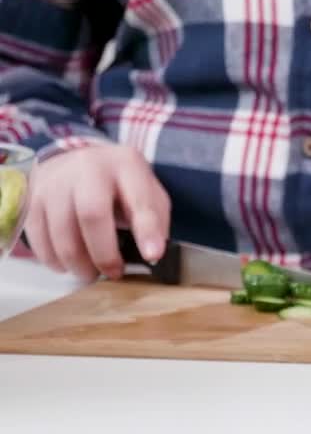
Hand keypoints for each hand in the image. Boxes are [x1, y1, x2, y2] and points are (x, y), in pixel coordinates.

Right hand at [26, 144, 170, 281]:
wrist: (79, 160)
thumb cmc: (120, 184)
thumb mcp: (147, 192)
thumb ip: (154, 220)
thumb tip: (152, 256)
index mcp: (127, 166)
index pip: (140, 200)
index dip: (147, 231)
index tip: (152, 255)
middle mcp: (89, 167)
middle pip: (92, 214)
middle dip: (103, 253)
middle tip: (113, 273)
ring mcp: (56, 180)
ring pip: (61, 229)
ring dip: (76, 262)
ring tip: (90, 273)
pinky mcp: (33, 196)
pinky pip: (38, 234)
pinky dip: (52, 258)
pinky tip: (66, 265)